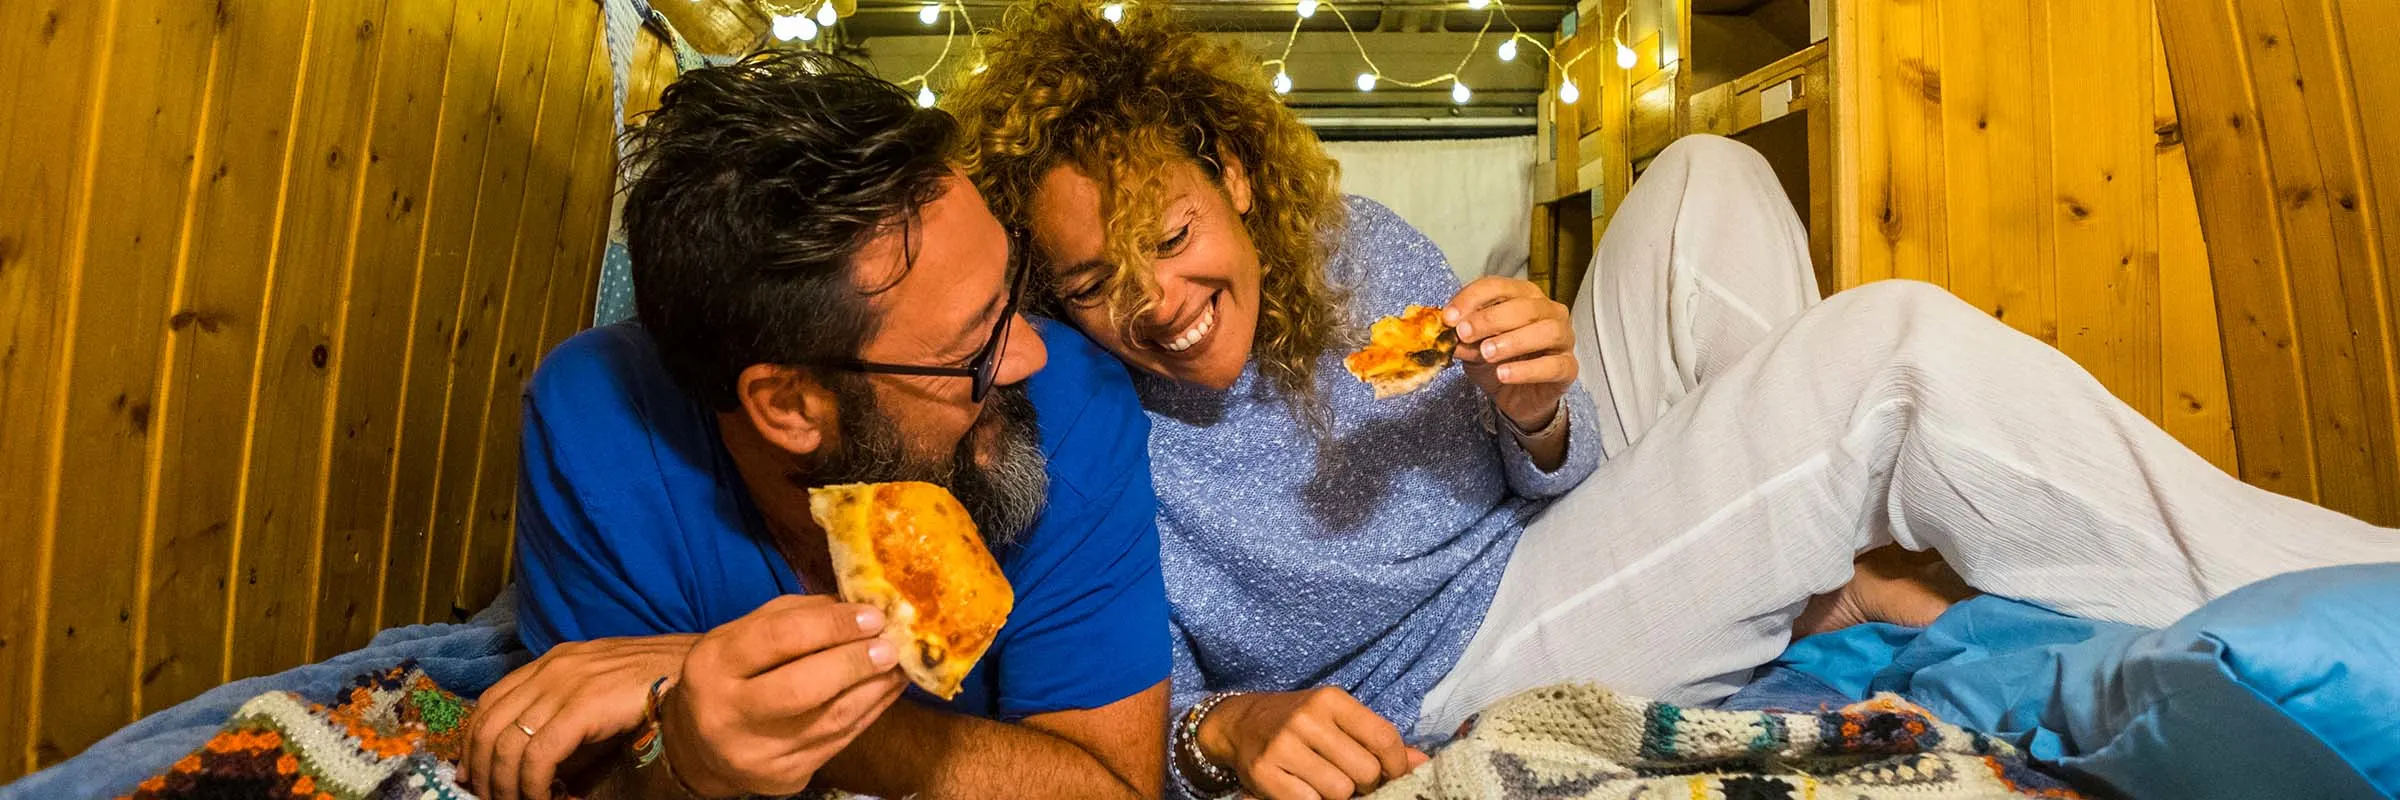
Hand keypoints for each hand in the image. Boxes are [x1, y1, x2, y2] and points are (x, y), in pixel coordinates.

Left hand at [467, 634, 698, 799]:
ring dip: (505, 783)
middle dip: (482, 770)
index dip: (474, 744)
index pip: (490, 702)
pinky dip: (532, 783)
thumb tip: (531, 764)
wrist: (701, 673)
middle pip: (489, 724)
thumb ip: (565, 717)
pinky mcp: (583, 706)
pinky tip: (543, 797)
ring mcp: (566, 684)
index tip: (476, 775)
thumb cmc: (658, 688)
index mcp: (553, 662)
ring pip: (507, 742)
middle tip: (491, 798)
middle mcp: (552, 668)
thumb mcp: (600, 695)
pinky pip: (538, 753)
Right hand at [660, 594, 908, 798]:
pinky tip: (885, 690)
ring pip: (831, 720)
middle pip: (804, 687)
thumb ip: (799, 615)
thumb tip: (861, 605)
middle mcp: (727, 713)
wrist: (702, 743)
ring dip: (875, 688)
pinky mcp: (782, 778)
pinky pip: (839, 742)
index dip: (833, 625)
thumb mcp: (746, 633)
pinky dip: (870, 712)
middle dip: (856, 663)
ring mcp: (755, 752)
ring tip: (899, 664)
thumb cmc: (734, 674)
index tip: (873, 616)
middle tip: (890, 645)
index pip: (779, 638)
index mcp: (714, 665)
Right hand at [1198, 687, 1428, 799]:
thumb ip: (1377, 739)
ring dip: (1339, 795)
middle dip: (1366, 783)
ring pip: (1338, 791)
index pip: (1383, 737)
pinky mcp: (1264, 771)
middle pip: (1364, 770)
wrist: (1240, 723)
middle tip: (1354, 780)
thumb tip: (1421, 763)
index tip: (1394, 775)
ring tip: (1327, 784)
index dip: (1397, 765)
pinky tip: (1306, 790)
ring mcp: (1283, 745)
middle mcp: (1307, 718)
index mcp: (1331, 700)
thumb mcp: (1338, 719)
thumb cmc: (1300, 723)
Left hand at [1445, 277, 1575, 431]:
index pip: (1498, 286)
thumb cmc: (1498, 362)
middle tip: (1464, 334)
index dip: (1472, 298)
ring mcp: (1563, 338)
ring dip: (1513, 340)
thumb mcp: (1473, 348)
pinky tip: (1503, 374)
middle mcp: (1548, 311)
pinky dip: (1526, 369)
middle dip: (1490, 319)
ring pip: (1546, 331)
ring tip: (1486, 353)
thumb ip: (1463, 338)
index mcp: (1523, 297)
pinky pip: (1553, 365)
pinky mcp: (1569, 367)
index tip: (1448, 318)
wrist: (1516, 398)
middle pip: (1524, 305)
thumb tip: (1446, 333)